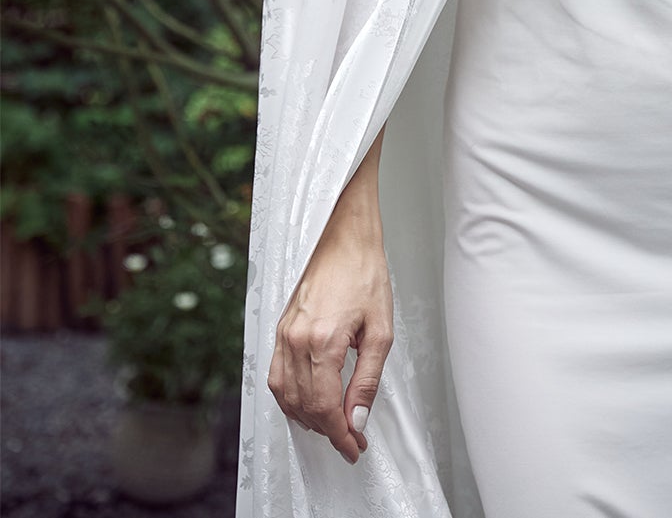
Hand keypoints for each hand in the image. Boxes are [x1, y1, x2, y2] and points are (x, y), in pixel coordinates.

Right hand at [267, 223, 393, 465]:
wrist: (343, 238)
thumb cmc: (365, 274)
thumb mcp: (381, 330)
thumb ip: (367, 379)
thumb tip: (356, 418)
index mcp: (323, 340)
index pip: (325, 407)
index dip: (340, 435)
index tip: (355, 447)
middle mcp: (296, 341)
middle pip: (304, 407)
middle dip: (327, 430)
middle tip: (351, 438)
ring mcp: (283, 335)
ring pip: (286, 397)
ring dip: (308, 418)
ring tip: (332, 424)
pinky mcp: (279, 329)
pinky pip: (277, 377)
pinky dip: (290, 398)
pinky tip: (308, 402)